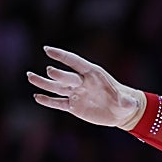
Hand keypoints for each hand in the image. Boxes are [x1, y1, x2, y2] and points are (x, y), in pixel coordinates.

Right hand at [27, 46, 145, 128]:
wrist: (120, 111)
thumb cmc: (125, 102)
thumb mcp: (127, 103)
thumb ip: (127, 101)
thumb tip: (130, 103)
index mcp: (94, 75)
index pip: (75, 62)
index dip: (62, 56)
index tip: (47, 49)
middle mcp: (82, 82)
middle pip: (67, 77)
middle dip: (59, 75)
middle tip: (49, 71)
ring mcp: (76, 94)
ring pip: (57, 87)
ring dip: (44, 83)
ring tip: (30, 76)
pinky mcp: (74, 106)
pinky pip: (59, 103)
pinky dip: (49, 101)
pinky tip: (37, 97)